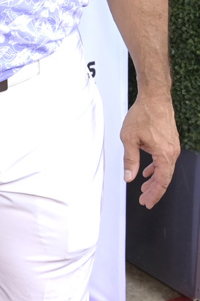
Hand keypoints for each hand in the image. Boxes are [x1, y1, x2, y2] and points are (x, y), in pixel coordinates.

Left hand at [120, 93, 179, 207]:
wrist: (154, 97)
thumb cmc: (143, 114)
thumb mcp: (129, 138)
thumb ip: (130, 160)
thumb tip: (129, 177)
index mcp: (164, 154)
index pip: (162, 181)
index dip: (154, 194)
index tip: (147, 202)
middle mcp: (172, 152)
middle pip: (164, 178)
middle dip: (154, 190)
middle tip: (144, 199)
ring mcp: (172, 146)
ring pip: (165, 169)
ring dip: (154, 179)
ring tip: (144, 187)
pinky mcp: (170, 141)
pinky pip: (164, 159)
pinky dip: (156, 168)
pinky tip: (148, 170)